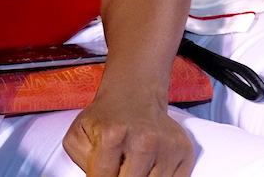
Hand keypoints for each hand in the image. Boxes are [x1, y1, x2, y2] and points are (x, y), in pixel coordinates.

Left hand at [63, 90, 193, 176]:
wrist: (134, 94)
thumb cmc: (105, 118)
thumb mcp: (79, 133)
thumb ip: (82, 160)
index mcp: (112, 135)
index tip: (103, 173)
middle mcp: (144, 141)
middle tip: (118, 167)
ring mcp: (167, 147)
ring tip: (132, 164)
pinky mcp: (184, 151)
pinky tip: (149, 164)